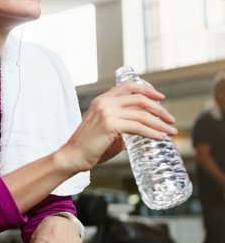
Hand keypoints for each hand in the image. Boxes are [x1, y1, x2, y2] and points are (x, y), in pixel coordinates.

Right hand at [61, 81, 176, 172]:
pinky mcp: (110, 125)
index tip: (161, 98)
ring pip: (142, 114)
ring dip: (160, 123)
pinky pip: (138, 127)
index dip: (147, 90)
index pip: (128, 87)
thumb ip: (122, 126)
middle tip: (170, 119)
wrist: (72, 156)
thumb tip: (140, 131)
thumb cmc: (89, 147)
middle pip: (139, 99)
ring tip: (171, 132)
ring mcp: (107, 113)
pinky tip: (161, 138)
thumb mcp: (106, 129)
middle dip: (159, 109)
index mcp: (102, 100)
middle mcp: (104, 102)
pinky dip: (152, 132)